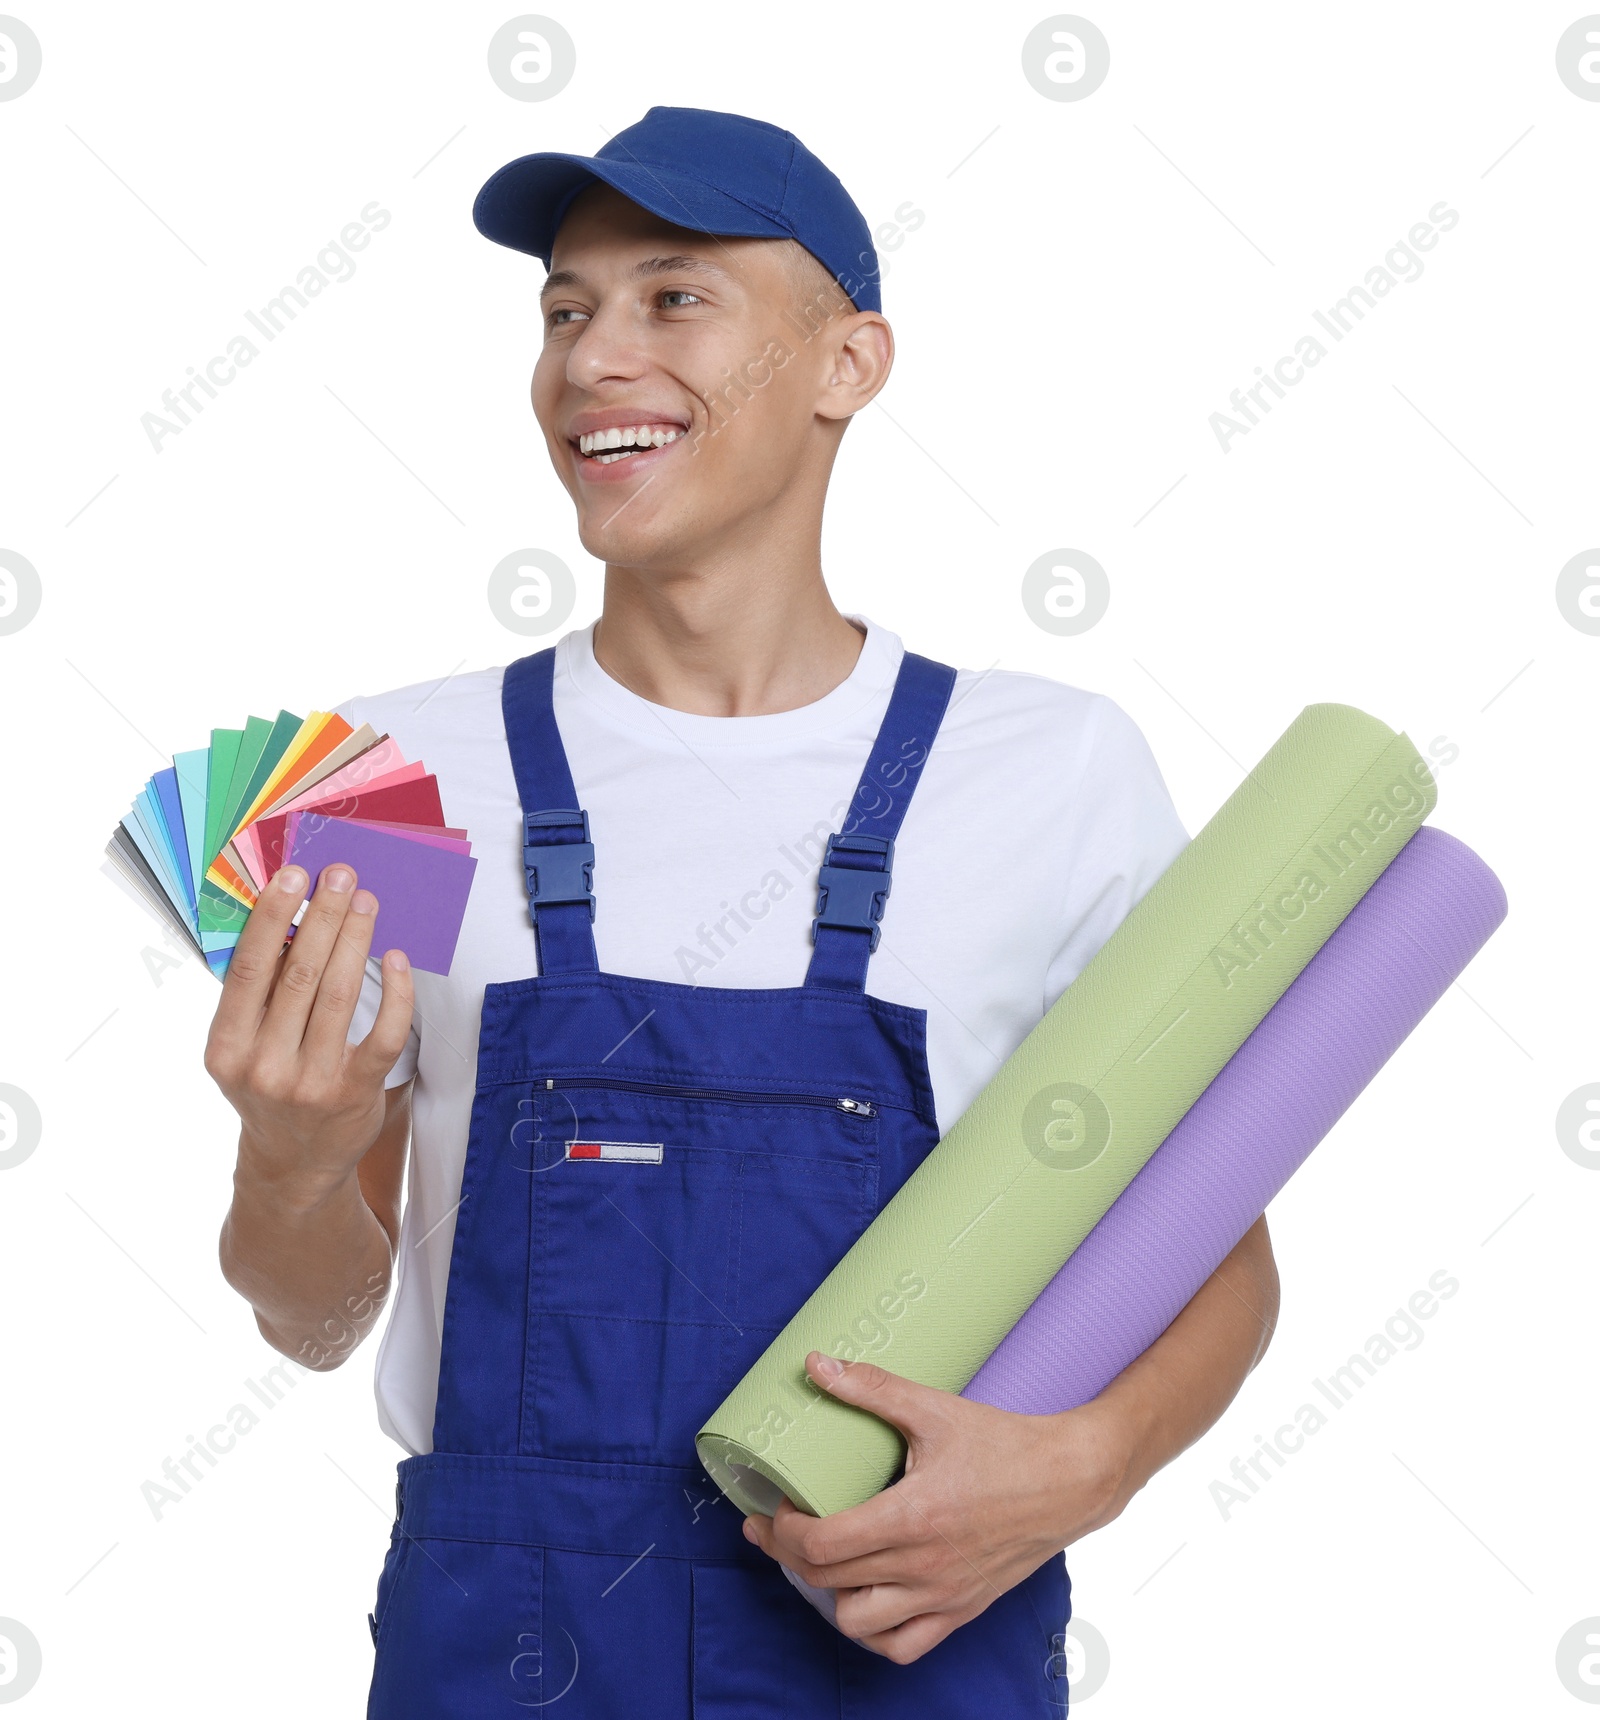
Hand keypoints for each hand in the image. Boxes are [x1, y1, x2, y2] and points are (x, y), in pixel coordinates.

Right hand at [203, 862, 413, 1202]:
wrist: (293, 1166)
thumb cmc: (269, 1090)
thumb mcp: (242, 1051)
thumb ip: (257, 997)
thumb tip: (286, 918)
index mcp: (226, 1047)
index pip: (248, 969)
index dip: (272, 917)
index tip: (293, 876)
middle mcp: (262, 1066)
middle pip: (298, 973)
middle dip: (324, 916)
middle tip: (341, 876)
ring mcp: (309, 1082)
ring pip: (339, 994)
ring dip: (357, 939)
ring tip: (366, 903)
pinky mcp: (353, 1092)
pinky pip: (381, 1032)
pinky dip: (394, 991)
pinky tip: (397, 959)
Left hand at [741, 1352, 1132, 1663]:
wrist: (1070, 1480)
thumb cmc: (1005, 1443)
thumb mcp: (934, 1408)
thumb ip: (872, 1388)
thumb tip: (818, 1364)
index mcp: (912, 1517)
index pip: (822, 1546)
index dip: (784, 1529)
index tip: (776, 1504)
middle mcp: (924, 1566)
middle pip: (827, 1582)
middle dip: (788, 1554)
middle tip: (777, 1525)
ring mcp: (943, 1595)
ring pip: (859, 1624)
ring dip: (829, 1596)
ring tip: (821, 1562)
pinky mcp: (962, 1610)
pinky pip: (903, 1646)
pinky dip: (874, 1631)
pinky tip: (865, 1598)